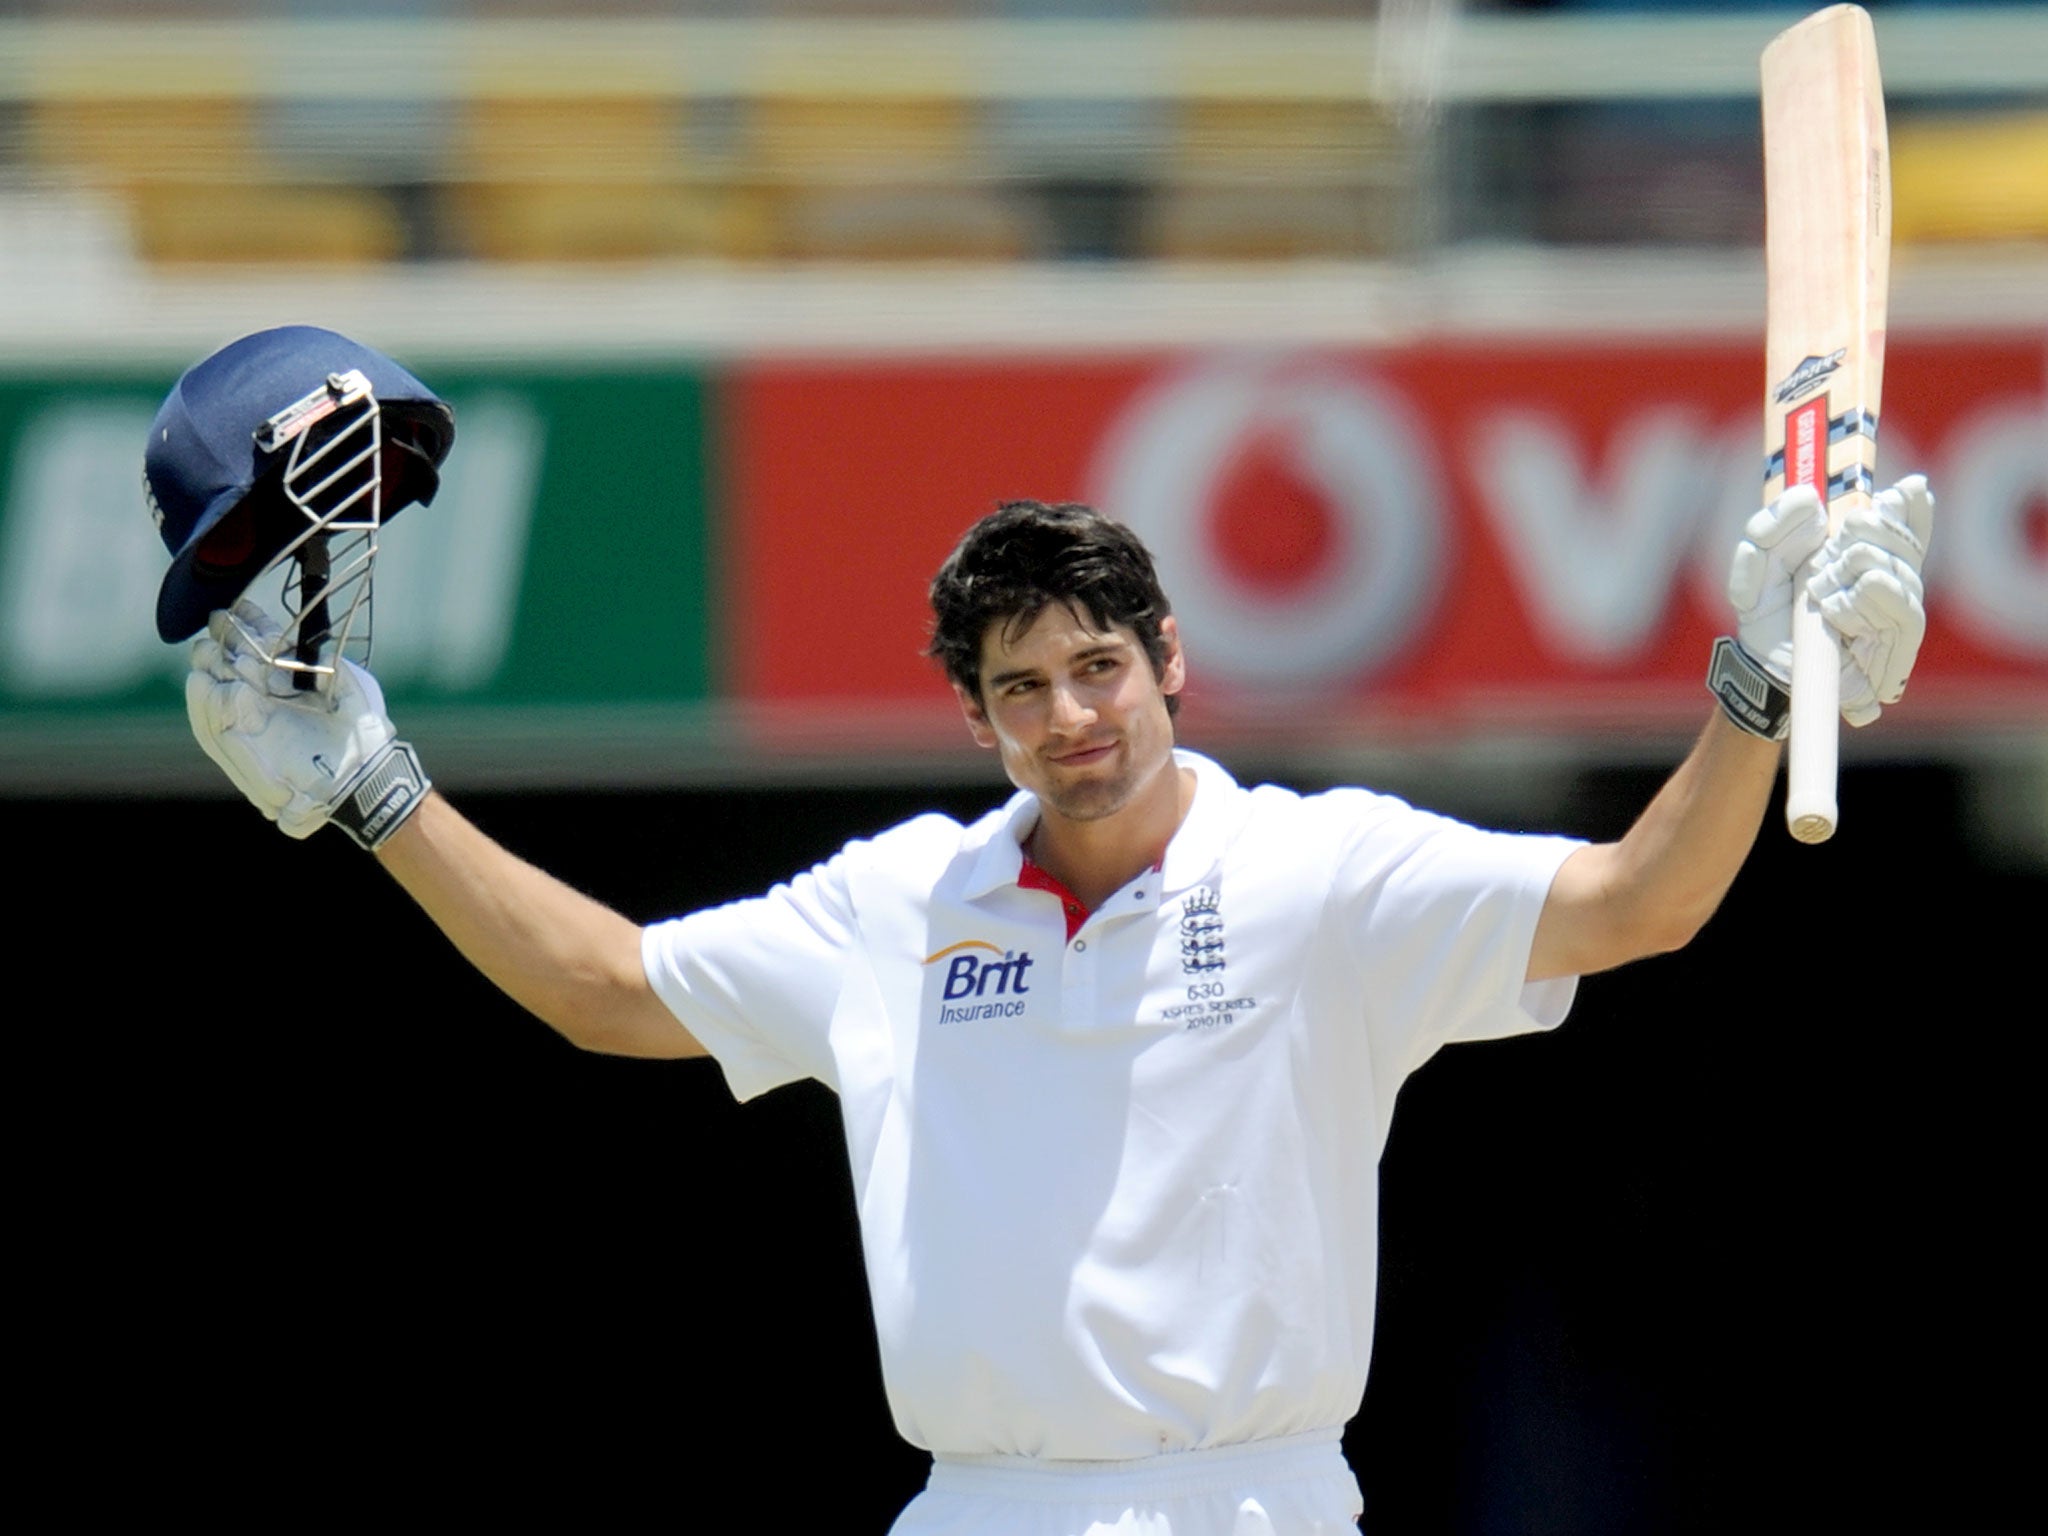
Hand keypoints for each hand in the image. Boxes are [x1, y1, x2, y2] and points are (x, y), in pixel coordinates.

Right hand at [186, 601, 426, 844]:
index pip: (260, 646)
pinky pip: (215, 728)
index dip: (247, 625)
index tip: (237, 607)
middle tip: (217, 623)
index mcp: (288, 680)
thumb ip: (334, 664)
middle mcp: (264, 699)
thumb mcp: (355, 689)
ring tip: (205, 649)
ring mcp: (251, 724)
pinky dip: (207, 705)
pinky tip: (203, 683)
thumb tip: (315, 647)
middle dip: (221, 642)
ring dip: (209, 668)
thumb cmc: (363, 733)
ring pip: (216, 692)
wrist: (361, 777)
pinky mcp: (244, 750)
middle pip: (230, 665)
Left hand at [1726, 476, 1932, 726]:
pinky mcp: (1898, 653)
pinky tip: (1836, 607)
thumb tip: (1811, 498)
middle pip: (1908, 545)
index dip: (1913, 506)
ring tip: (1820, 588)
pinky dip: (1870, 600)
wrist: (1762, 668)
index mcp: (1865, 556)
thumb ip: (1772, 527)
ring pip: (1907, 576)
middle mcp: (1889, 583)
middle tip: (1836, 543)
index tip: (1910, 486)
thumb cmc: (1766, 613)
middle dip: (1875, 530)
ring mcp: (1897, 618)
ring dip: (1862, 569)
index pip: (1907, 525)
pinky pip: (1906, 615)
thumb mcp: (1757, 564)